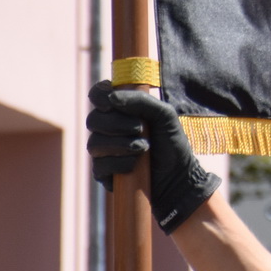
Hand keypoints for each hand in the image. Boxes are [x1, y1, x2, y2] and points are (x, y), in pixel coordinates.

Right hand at [86, 80, 221, 234]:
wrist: (177, 176)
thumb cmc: (171, 142)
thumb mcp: (164, 115)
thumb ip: (142, 101)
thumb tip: (113, 97)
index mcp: (121, 110)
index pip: (98, 95)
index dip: (100, 95)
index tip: (111, 102)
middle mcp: (108, 129)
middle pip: (93, 120)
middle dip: (117, 124)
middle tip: (140, 128)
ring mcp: (104, 151)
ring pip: (94, 143)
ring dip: (122, 144)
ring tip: (144, 147)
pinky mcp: (103, 173)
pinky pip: (100, 165)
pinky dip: (120, 163)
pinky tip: (135, 164)